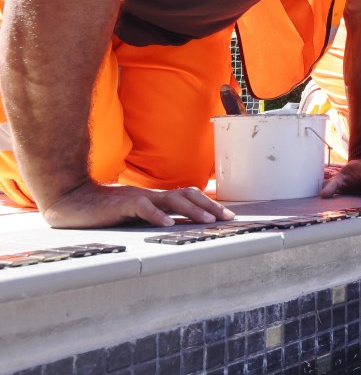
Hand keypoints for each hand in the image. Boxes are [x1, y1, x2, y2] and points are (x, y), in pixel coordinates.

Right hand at [41, 181, 234, 228]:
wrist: (72, 200)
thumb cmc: (105, 210)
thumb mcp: (136, 213)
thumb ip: (155, 216)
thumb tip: (178, 226)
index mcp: (156, 197)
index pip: (189, 196)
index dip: (209, 204)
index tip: (226, 216)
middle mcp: (152, 194)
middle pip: (187, 195)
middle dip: (209, 207)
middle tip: (226, 219)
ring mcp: (137, 197)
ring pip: (171, 199)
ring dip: (192, 210)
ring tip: (207, 222)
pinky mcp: (121, 204)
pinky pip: (142, 207)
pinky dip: (156, 215)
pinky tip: (167, 225)